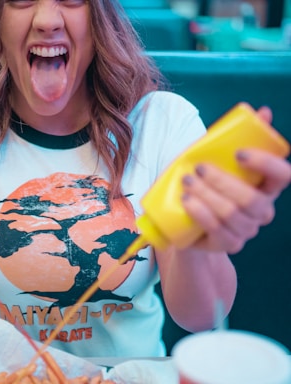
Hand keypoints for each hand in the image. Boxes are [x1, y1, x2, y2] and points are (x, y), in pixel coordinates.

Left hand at [180, 107, 290, 253]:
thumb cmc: (207, 185)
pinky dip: (200, 213)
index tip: (238, 153)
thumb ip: (238, 138)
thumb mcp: (218, 160)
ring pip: (232, 214)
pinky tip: (188, 201)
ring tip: (186, 182)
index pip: (284, 176)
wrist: (187, 221)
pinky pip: (217, 230)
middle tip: (198, 168)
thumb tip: (262, 110)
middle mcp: (262, 210)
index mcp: (267, 187)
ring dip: (207, 195)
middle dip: (223, 181)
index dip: (266, 164)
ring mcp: (247, 230)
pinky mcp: (228, 244)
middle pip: (252, 199)